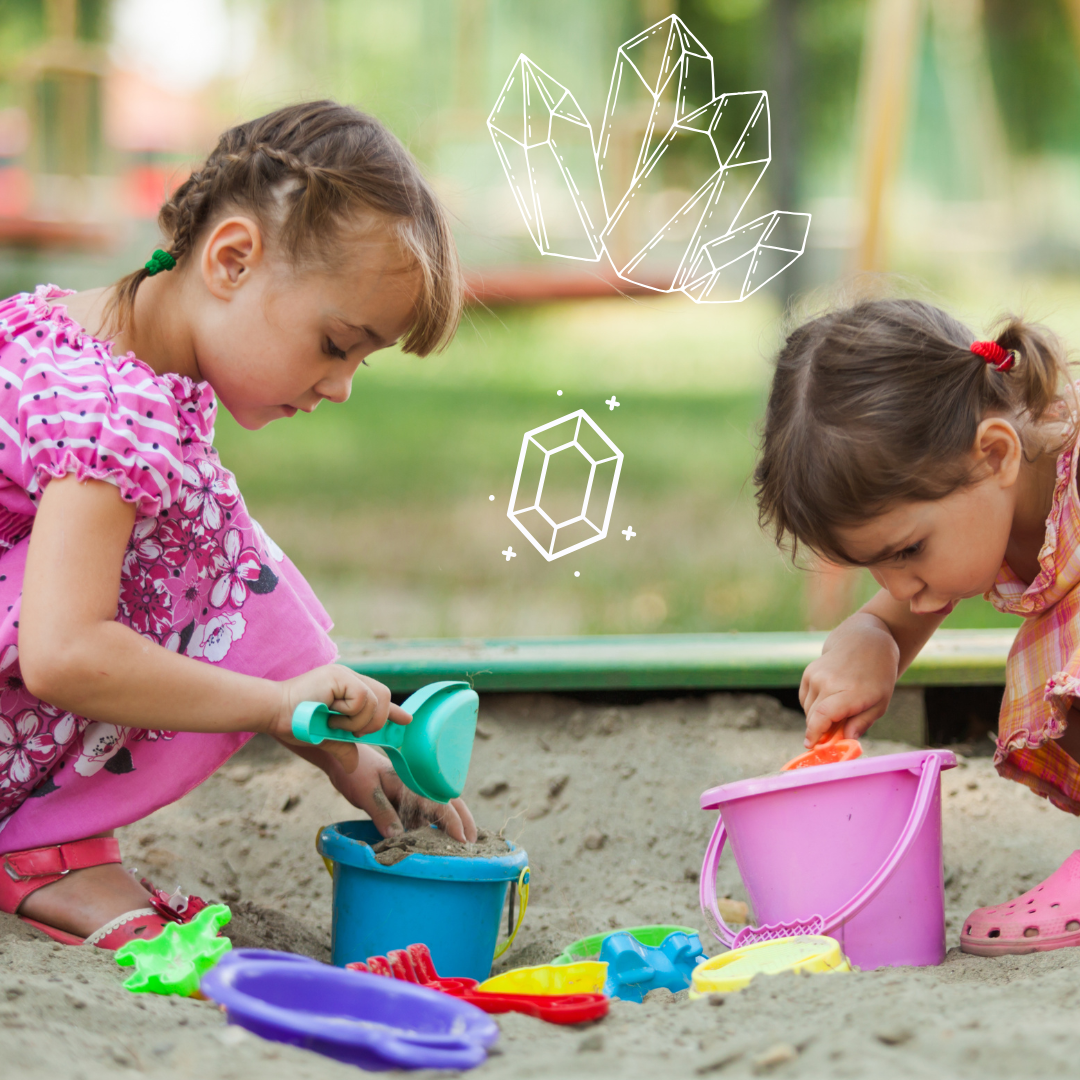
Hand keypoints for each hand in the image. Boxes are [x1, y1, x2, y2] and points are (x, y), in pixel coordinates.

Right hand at [269, 664, 410, 769]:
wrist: (272, 712)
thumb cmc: (292, 723)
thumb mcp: (324, 738)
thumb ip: (344, 746)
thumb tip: (353, 766)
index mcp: (346, 690)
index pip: (378, 698)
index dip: (393, 711)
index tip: (406, 720)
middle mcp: (349, 679)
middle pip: (383, 697)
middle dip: (373, 722)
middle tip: (350, 731)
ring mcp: (346, 675)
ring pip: (375, 701)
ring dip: (356, 721)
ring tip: (333, 721)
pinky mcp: (341, 676)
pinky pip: (362, 700)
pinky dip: (350, 714)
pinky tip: (331, 714)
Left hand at [332, 745, 478, 842]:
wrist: (342, 755)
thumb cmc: (354, 771)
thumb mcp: (365, 792)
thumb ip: (382, 813)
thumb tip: (397, 837)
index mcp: (411, 782)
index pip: (439, 804)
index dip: (453, 823)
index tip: (463, 840)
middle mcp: (416, 785)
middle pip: (449, 802)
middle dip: (464, 820)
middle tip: (474, 842)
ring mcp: (411, 790)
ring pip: (439, 806)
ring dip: (452, 821)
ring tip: (462, 841)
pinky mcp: (404, 795)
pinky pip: (424, 810)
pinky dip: (434, 822)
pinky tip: (435, 836)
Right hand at [800, 620, 899, 747]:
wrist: (865, 642)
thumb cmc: (877, 676)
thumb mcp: (880, 703)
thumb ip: (862, 723)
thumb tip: (845, 739)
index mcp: (851, 692)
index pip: (823, 716)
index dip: (815, 733)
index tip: (811, 745)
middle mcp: (829, 682)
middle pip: (813, 716)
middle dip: (820, 731)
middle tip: (833, 736)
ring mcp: (816, 675)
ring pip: (808, 709)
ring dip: (818, 717)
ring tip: (838, 711)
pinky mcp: (808, 672)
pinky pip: (805, 699)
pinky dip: (814, 706)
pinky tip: (830, 699)